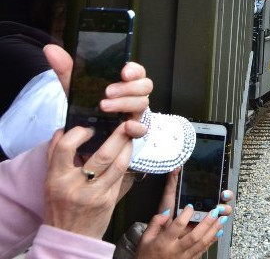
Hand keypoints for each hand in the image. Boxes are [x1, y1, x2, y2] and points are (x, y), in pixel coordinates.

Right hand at [42, 124, 133, 238]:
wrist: (70, 236)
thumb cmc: (60, 205)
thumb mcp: (50, 181)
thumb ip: (56, 156)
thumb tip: (64, 129)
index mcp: (56, 179)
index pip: (65, 147)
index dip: (79, 133)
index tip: (88, 129)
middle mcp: (76, 186)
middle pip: (103, 154)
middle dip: (119, 135)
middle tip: (125, 123)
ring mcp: (95, 194)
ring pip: (118, 163)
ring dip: (128, 145)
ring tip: (130, 135)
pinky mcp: (109, 200)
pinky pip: (121, 175)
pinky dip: (125, 160)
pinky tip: (127, 152)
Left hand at [45, 44, 152, 131]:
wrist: (86, 128)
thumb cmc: (88, 102)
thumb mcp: (77, 86)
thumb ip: (66, 68)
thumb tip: (50, 49)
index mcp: (126, 80)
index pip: (138, 71)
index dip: (134, 70)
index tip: (123, 73)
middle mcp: (135, 94)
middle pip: (145, 86)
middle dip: (128, 88)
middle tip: (107, 91)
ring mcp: (135, 111)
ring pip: (143, 104)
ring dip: (125, 104)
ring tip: (104, 107)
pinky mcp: (132, 129)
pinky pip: (143, 129)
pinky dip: (137, 127)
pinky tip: (126, 125)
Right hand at [136, 170, 233, 258]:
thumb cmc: (146, 255)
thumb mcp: (145, 238)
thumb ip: (155, 223)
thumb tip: (168, 211)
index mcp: (163, 243)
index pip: (177, 226)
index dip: (185, 215)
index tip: (191, 206)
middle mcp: (175, 251)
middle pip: (194, 236)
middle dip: (207, 223)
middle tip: (215, 211)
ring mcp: (183, 258)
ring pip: (201, 244)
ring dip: (213, 231)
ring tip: (222, 220)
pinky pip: (202, 251)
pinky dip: (211, 241)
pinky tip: (218, 232)